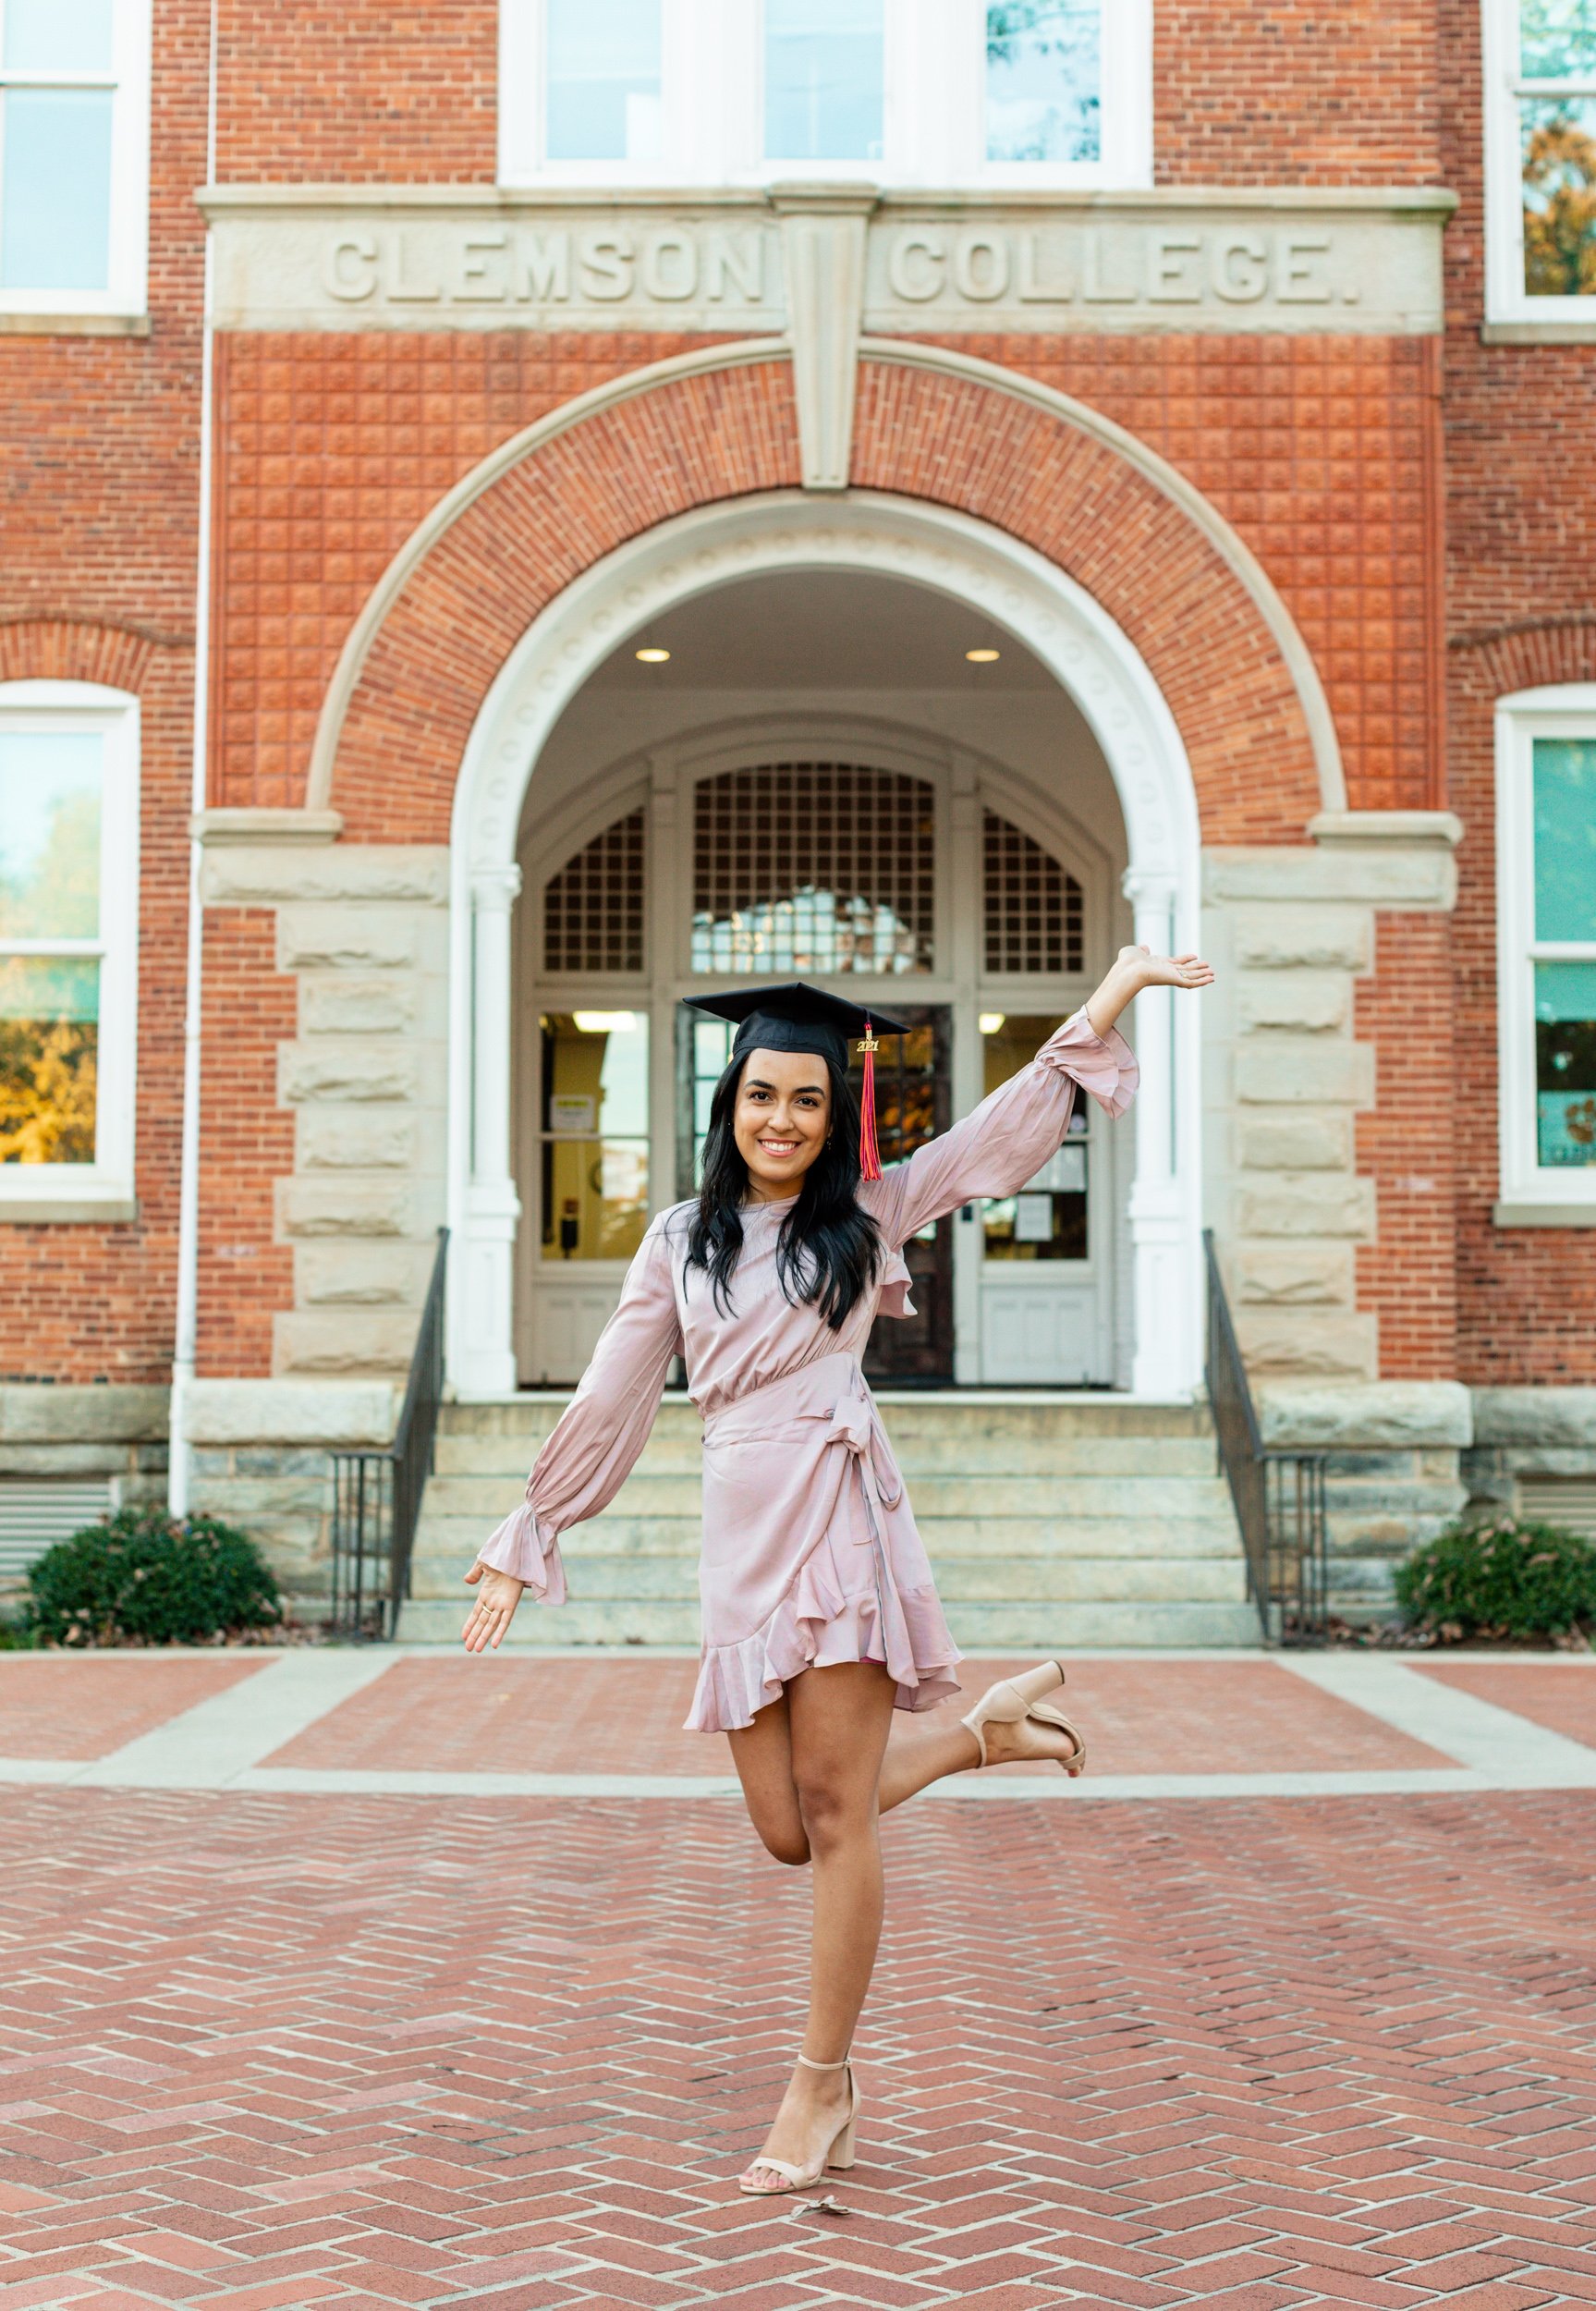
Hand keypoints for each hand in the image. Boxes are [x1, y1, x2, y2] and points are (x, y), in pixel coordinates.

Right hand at [462, 1561, 524, 1652]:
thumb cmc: (500, 1556)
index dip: (469, 1625)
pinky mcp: (511, 1604)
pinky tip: (494, 1644)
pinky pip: (504, 1621)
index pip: (475, 1613)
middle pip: (482, 1622)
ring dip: (483, 1637)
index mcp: (486, 1593)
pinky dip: (499, 1633)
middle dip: (474, 1635)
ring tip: (476, 1650)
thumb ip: (475, 1573)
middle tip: (468, 1649)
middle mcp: (494, 1601)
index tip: (463, 1636)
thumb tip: (466, 1581)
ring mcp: (502, 1604)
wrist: (515, 1552)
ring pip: (490, 1625)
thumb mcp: (483, 1564)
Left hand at [1086, 945, 1213, 1038]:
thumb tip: (1143, 947)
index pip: (1175, 962)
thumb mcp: (1135, 951)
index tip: (1194, 956)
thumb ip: (1141, 950)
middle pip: (1185, 970)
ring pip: (1191, 977)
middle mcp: (1166, 971)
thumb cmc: (1128, 962)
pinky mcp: (1175, 981)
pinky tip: (1211, 979)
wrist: (1129, 969)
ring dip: (1202, 975)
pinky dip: (1202, 981)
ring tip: (1213, 973)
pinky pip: (1191, 983)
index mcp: (1159, 964)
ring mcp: (1171, 976)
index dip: (1185, 959)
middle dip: (1197, 969)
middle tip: (1209, 967)